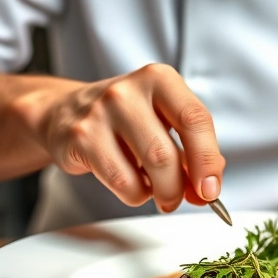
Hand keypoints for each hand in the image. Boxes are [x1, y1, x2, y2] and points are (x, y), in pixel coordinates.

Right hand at [12, 64, 225, 212]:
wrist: (66, 111)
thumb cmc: (125, 118)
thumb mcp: (163, 119)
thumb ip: (191, 149)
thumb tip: (208, 188)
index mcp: (159, 78)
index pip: (196, 119)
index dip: (207, 160)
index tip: (211, 189)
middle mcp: (128, 91)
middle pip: (168, 153)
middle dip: (179, 187)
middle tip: (180, 199)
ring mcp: (101, 113)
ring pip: (147, 170)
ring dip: (159, 193)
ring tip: (156, 192)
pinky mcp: (80, 138)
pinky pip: (121, 181)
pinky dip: (134, 194)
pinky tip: (131, 184)